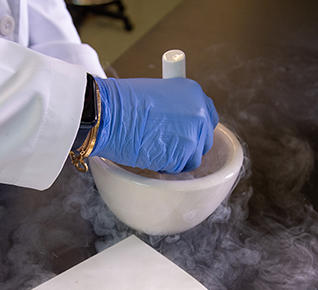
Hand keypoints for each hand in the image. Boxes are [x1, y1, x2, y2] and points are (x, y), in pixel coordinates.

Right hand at [90, 77, 218, 172]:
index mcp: (194, 93)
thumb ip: (176, 107)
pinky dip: (167, 166)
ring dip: (178, 158)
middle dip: (188, 144)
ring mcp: (193, 136)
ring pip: (194, 157)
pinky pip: (179, 167)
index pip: (208, 116)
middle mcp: (199, 113)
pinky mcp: (182, 156)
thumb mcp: (158, 93)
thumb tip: (178, 121)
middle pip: (205, 139)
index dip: (197, 127)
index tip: (187, 132)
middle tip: (169, 144)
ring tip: (157, 150)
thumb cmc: (124, 102)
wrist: (110, 114)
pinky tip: (151, 155)